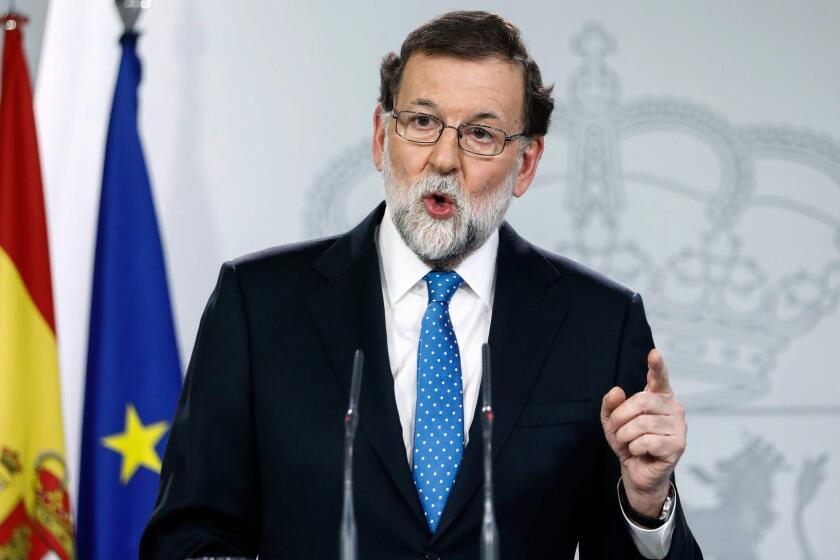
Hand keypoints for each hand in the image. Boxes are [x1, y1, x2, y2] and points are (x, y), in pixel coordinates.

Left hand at [600, 349, 685, 515]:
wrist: (637, 471)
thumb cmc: (629, 442)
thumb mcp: (612, 421)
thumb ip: (611, 404)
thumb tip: (617, 391)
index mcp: (659, 398)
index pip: (659, 378)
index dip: (657, 366)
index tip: (654, 353)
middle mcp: (673, 408)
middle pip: (641, 401)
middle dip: (620, 418)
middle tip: (617, 431)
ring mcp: (678, 426)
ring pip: (641, 424)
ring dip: (625, 436)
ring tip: (628, 443)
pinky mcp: (678, 445)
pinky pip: (646, 441)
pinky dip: (634, 448)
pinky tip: (639, 452)